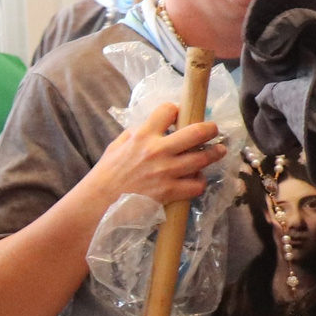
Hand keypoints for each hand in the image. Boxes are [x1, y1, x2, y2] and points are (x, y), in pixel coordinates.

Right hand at [92, 101, 224, 205]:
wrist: (98, 204)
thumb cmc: (104, 176)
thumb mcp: (115, 146)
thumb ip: (135, 134)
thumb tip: (152, 127)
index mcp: (142, 135)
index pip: (168, 110)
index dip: (176, 111)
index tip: (179, 116)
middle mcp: (157, 150)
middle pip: (197, 132)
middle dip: (210, 129)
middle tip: (213, 130)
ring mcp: (166, 172)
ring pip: (203, 158)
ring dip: (214, 154)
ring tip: (217, 152)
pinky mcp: (170, 192)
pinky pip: (197, 185)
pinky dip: (199, 182)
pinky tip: (195, 180)